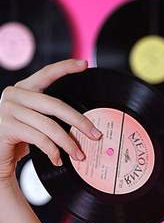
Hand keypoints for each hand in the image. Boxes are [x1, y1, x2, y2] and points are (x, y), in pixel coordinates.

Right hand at [0, 59, 101, 183]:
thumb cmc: (17, 138)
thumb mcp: (34, 121)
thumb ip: (51, 115)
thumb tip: (85, 124)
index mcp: (24, 88)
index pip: (47, 73)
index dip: (66, 67)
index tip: (84, 64)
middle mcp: (14, 95)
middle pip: (55, 105)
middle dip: (80, 122)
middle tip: (96, 134)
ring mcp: (7, 110)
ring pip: (49, 125)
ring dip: (68, 143)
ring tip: (79, 154)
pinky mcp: (5, 127)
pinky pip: (39, 139)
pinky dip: (52, 151)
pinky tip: (58, 159)